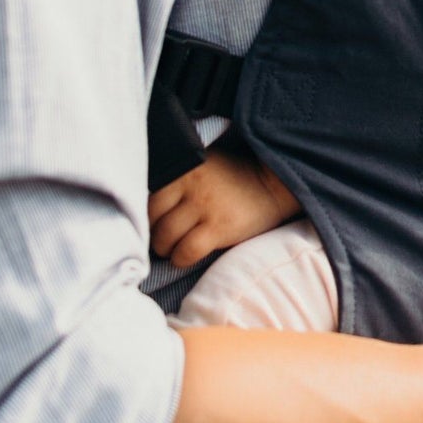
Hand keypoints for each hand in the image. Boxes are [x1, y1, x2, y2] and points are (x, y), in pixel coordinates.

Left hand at [148, 135, 300, 266]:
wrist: (272, 185)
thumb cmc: (234, 177)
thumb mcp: (204, 164)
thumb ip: (179, 177)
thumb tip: (149, 200)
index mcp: (185, 168)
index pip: (150, 198)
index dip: (149, 216)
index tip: (156, 224)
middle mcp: (192, 185)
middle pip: (155, 220)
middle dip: (155, 235)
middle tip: (163, 240)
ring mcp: (205, 206)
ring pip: (166, 237)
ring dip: (166, 249)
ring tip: (173, 250)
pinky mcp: (219, 228)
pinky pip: (187, 251)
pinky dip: (181, 259)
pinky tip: (185, 256)